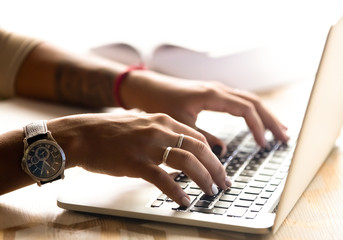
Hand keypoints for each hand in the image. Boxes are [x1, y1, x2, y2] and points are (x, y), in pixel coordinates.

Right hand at [47, 112, 230, 206]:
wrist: (81, 135)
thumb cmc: (110, 132)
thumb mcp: (141, 124)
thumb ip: (162, 133)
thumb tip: (180, 148)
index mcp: (163, 120)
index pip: (198, 138)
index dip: (213, 155)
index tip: (220, 168)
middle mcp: (159, 130)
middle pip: (199, 149)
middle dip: (216, 168)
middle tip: (223, 183)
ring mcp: (147, 146)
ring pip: (187, 162)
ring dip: (203, 178)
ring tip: (210, 191)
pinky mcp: (135, 162)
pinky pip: (163, 179)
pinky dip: (177, 191)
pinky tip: (185, 200)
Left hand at [121, 71, 288, 153]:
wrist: (146, 88)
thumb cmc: (159, 102)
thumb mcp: (180, 124)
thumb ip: (202, 138)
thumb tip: (223, 152)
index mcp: (213, 94)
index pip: (246, 109)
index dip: (258, 127)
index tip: (264, 144)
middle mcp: (218, 89)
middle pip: (254, 102)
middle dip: (271, 120)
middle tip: (285, 137)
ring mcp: (217, 90)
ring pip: (249, 100)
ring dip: (265, 115)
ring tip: (279, 130)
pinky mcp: (213, 94)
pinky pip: (239, 100)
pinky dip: (252, 112)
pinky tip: (256, 121)